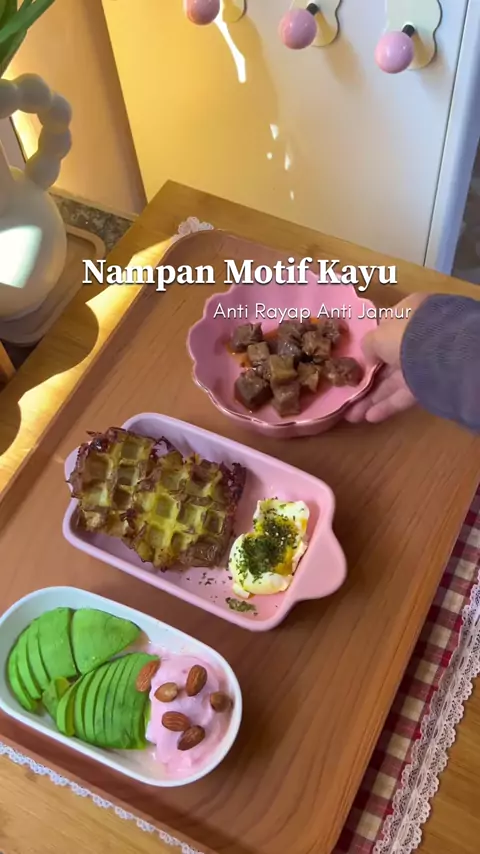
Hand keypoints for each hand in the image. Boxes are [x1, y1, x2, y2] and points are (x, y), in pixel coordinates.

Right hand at [345, 293, 427, 423]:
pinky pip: (405, 394)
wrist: (441, 354)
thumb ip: (368, 346)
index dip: (369, 348)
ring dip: (373, 397)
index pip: (385, 330)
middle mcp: (417, 336)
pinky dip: (388, 405)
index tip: (355, 363)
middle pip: (387, 361)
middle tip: (350, 394)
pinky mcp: (430, 383)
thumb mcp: (377, 336)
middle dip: (368, 381)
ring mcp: (425, 361)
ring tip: (353, 415)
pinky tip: (370, 417)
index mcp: (407, 315)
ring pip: (394, 381)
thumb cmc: (404, 335)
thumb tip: (369, 360)